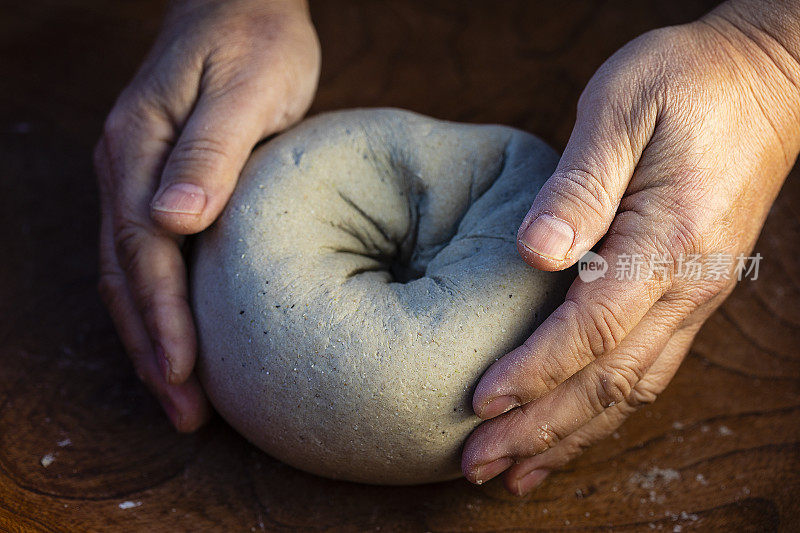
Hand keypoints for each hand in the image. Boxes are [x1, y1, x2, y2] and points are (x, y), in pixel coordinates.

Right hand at [94, 0, 319, 430]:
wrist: (242, 4)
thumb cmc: (254, 41)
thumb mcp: (244, 89)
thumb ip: (211, 151)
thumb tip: (173, 221)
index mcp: (139, 148)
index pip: (142, 250)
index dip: (162, 317)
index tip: (183, 374)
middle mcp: (125, 169)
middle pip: (126, 276)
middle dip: (152, 348)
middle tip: (184, 412)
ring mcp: (136, 179)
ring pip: (129, 276)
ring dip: (150, 338)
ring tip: (180, 396)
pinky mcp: (161, 185)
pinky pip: (148, 257)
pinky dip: (160, 306)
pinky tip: (180, 339)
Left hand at [462, 0, 799, 492]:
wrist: (762, 80)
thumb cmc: (685, 84)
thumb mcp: (622, 107)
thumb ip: (579, 185)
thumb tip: (535, 253)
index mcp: (666, 241)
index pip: (589, 330)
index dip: (533, 372)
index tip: (479, 403)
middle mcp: (687, 286)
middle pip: (608, 381)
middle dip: (539, 429)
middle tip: (477, 465)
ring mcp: (693, 297)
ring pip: (630, 391)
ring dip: (568, 437)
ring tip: (513, 473)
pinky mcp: (687, 296)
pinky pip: (645, 371)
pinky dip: (601, 413)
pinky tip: (568, 432)